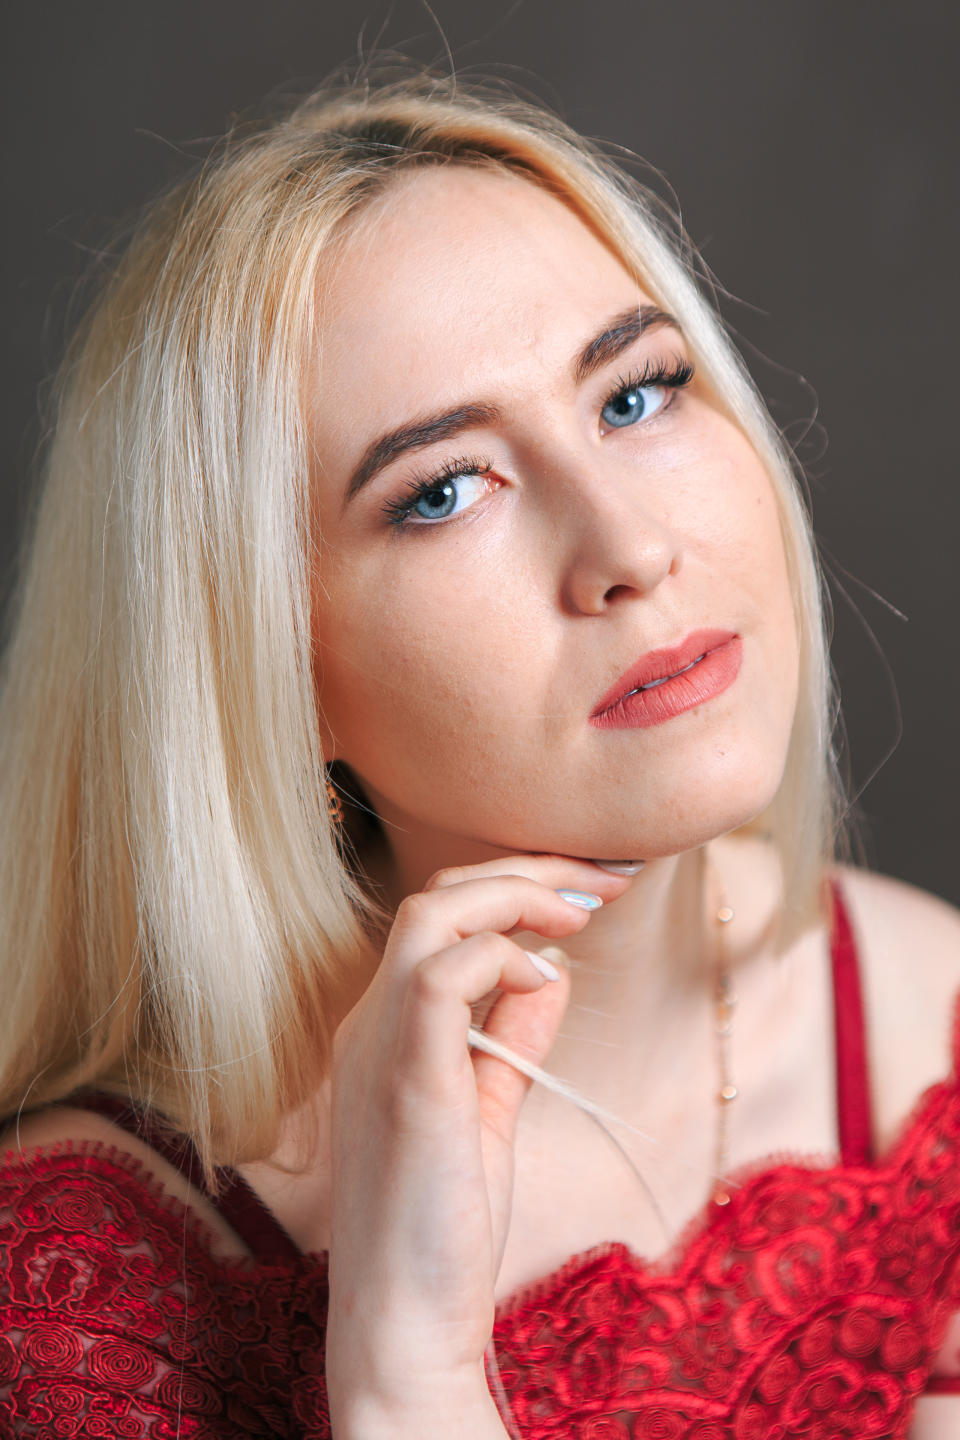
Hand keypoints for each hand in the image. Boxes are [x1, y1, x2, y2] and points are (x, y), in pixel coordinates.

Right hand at [324, 853, 631, 1431]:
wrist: (401, 1321)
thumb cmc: (441, 1224)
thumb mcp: (490, 1111)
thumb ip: (513, 1037)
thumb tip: (551, 969)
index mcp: (387, 1023)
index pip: (443, 915)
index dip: (519, 886)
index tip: (594, 891)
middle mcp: (371, 1019)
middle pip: (440, 895)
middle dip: (530, 870)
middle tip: (609, 878)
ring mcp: (378, 1043)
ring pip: (432, 912)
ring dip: (517, 894)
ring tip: (584, 909)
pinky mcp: (405, 1079)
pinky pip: (438, 975)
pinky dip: (498, 955)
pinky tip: (546, 975)